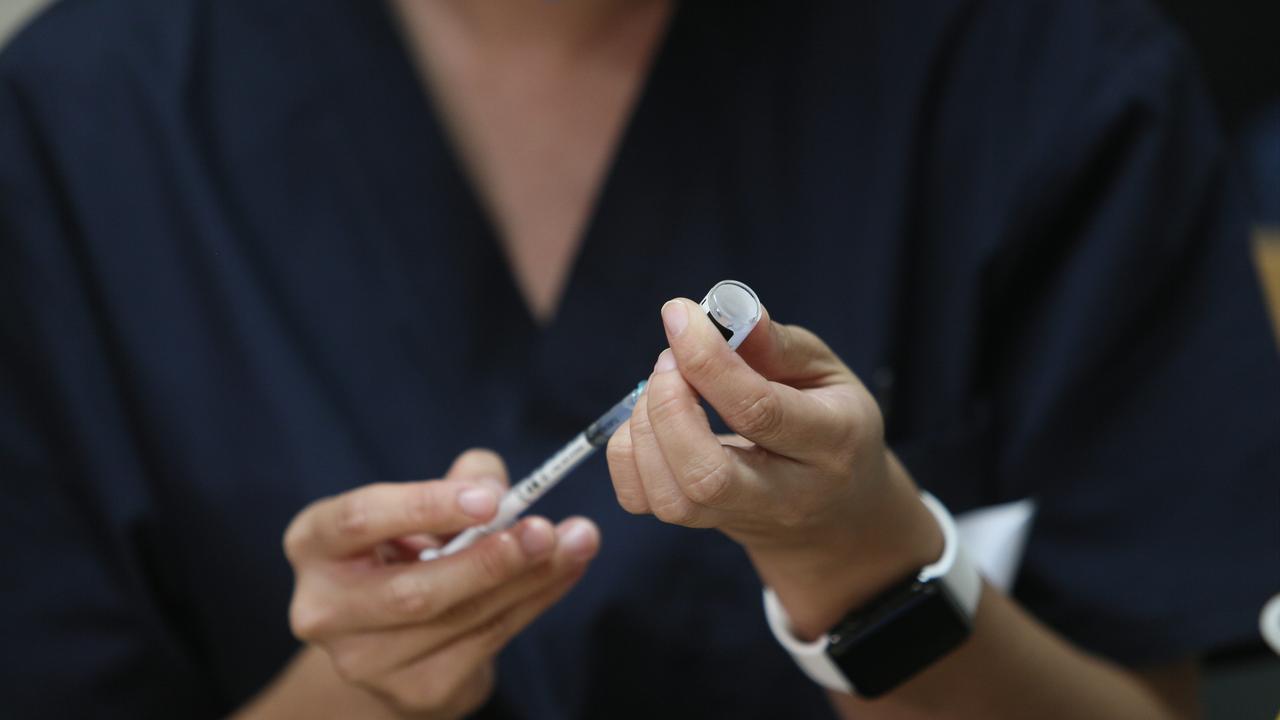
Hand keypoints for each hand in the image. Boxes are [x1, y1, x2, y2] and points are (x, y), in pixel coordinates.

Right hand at [283, 450, 599, 717]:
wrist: (395, 637)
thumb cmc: (410, 549)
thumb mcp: (426, 506)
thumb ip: (465, 483)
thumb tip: (497, 485)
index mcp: (314, 543)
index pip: (361, 520)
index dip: (426, 506)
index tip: (492, 499)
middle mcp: (324, 608)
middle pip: (413, 590)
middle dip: (490, 558)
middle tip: (545, 529)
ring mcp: (365, 660)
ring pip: (460, 619)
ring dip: (530, 578)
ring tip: (577, 542)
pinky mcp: (413, 691)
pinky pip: (486, 642)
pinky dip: (534, 602)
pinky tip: (563, 572)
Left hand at [606, 299, 941, 636]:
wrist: (840, 515)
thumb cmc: (832, 425)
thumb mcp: (826, 373)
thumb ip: (777, 344)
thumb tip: (725, 310)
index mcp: (830, 443)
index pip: (757, 410)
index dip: (706, 359)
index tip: (679, 315)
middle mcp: (785, 495)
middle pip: (706, 474)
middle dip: (668, 406)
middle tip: (669, 360)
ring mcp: (739, 519)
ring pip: (670, 498)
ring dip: (645, 428)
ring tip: (662, 386)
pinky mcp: (700, 526)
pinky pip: (641, 501)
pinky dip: (627, 452)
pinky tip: (650, 420)